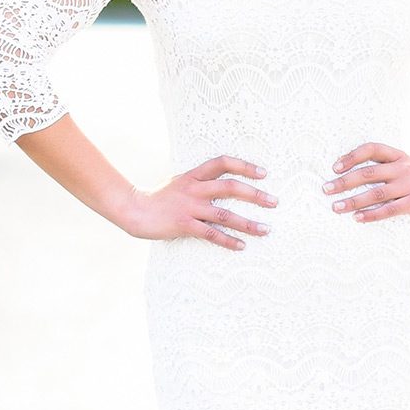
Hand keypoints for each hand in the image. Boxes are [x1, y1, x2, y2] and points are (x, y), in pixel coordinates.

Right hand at [125, 154, 276, 252]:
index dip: (244, 166)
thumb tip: (221, 182)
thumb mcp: (180, 182)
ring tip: (266, 229)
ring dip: (248, 223)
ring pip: (225, 213)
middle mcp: (194, 189)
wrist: (135, 210)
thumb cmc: (160, 198)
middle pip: (229, 187)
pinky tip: (242, 245)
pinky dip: (228, 240)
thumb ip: (200, 181)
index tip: (264, 173)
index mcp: (193, 175)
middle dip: (255, 195)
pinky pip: (211, 233)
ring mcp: (190, 207)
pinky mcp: (185, 225)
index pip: (222, 163)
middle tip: (274, 202)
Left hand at [322, 141, 409, 223]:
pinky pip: (389, 209)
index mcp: (398, 156)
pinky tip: (357, 218)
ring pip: (376, 192)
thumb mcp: (405, 166)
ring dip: (353, 200)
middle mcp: (403, 168)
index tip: (335, 167)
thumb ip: (384, 166)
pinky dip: (371, 214)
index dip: (352, 156)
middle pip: (368, 172)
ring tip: (336, 207)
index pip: (371, 149)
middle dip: (344, 181)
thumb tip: (349, 172)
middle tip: (326, 189)